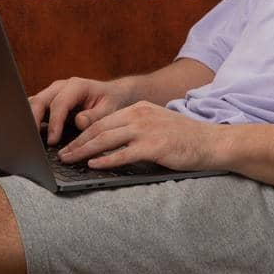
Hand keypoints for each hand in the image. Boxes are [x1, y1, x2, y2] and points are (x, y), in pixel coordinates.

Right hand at [28, 76, 138, 145]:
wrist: (110, 94)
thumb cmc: (110, 102)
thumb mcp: (109, 109)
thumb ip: (95, 116)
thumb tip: (79, 122)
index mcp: (76, 86)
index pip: (59, 103)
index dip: (54, 123)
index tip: (52, 141)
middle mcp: (60, 87)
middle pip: (40, 100)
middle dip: (32, 120)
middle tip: (31, 141)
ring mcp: (52, 93)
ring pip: (33, 103)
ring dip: (27, 120)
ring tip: (25, 139)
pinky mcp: (47, 101)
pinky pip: (33, 108)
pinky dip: (28, 120)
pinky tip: (26, 134)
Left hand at [56, 101, 220, 171]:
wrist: (212, 142)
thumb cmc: (185, 138)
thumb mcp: (157, 124)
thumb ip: (135, 129)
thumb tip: (110, 144)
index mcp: (139, 109)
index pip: (103, 120)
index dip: (82, 132)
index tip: (69, 143)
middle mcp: (140, 115)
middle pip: (99, 128)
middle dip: (77, 142)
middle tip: (62, 154)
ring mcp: (146, 130)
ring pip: (106, 139)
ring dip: (84, 150)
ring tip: (70, 160)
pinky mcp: (154, 146)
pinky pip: (123, 154)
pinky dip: (105, 160)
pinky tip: (93, 165)